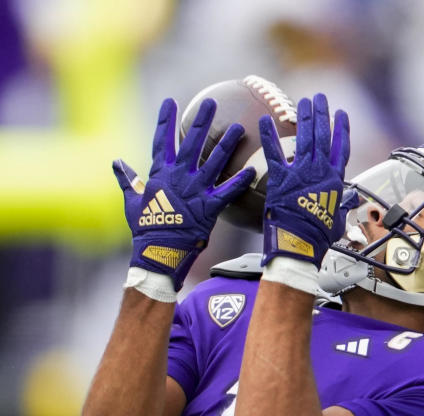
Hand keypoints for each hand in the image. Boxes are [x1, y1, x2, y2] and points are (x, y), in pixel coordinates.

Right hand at [114, 97, 254, 289]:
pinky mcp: (210, 206)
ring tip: (240, 127)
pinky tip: (253, 170)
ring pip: (214, 161)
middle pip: (192, 142)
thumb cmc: (145, 228)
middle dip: (202, 120)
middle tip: (210, 102)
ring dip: (227, 144)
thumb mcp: (132, 201)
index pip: (162, 140)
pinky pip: (228, 191)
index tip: (170, 101)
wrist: (158, 250)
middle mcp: (179, 176)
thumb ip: (127, 180)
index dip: (166, 120)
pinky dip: (240, 181)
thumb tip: (116, 163)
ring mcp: (195, 190)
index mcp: (160, 173)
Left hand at [259, 93, 349, 267]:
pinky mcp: (280, 178)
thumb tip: (349, 201)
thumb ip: (342, 206)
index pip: (341, 148)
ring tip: (303, 101)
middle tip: (319, 98)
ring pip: (304, 138)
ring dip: (304, 117)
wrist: (299, 244)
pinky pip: (273, 152)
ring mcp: (300, 173)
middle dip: (322, 114)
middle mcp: (319, 172)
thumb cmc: (319, 237)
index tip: (341, 114)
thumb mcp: (338, 221)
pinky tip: (264, 119)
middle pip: (322, 136)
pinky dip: (269, 135)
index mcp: (335, 181)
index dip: (342, 129)